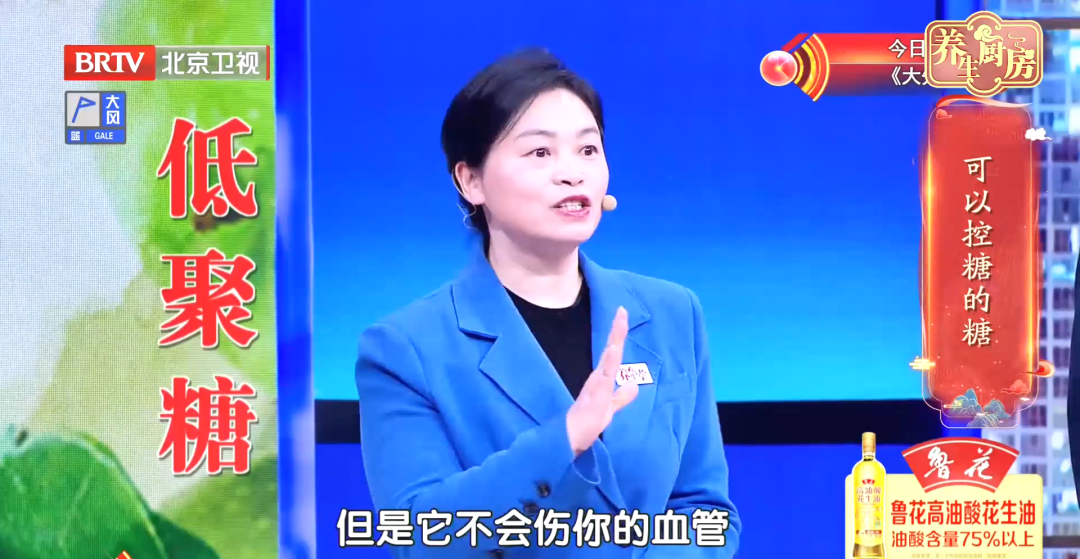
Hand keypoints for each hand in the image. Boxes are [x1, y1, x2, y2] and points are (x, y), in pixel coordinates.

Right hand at [566, 306, 638, 455]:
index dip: (618, 336)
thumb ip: (621, 397)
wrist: (572, 439)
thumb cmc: (588, 424)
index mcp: (602, 379)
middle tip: (622, 310)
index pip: (613, 354)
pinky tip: (613, 350)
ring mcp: (596, 386)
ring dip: (614, 342)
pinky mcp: (594, 397)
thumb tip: (633, 386)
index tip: (623, 316)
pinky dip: (608, 363)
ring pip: (608, 361)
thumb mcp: (610, 408)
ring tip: (620, 323)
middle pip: (611, 351)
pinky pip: (603, 377)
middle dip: (617, 332)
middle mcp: (598, 378)